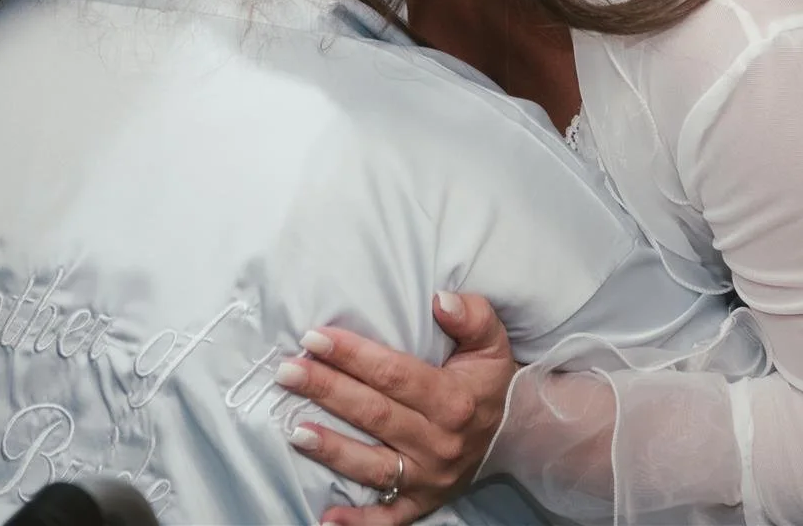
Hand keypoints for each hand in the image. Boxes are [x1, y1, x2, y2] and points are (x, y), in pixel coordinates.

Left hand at [282, 292, 515, 524]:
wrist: (514, 434)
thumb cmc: (490, 382)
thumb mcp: (492, 341)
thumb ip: (472, 315)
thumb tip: (439, 299)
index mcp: (454, 400)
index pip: (394, 375)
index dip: (353, 355)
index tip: (315, 338)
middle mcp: (441, 442)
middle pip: (375, 414)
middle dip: (327, 390)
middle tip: (288, 372)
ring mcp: (430, 477)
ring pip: (373, 465)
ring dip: (332, 449)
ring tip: (294, 430)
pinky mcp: (423, 502)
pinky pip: (389, 518)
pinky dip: (358, 524)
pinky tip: (326, 520)